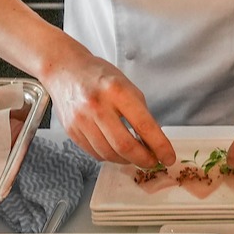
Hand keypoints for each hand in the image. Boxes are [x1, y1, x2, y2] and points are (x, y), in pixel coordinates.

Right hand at [43, 52, 172, 168]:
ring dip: (127, 160)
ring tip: (135, 156)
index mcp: (116, 91)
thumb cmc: (100, 77)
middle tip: (153, 162)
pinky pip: (95, 153)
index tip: (168, 157)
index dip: (159, 145)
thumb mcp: (126, 86)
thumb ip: (140, 113)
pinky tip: (116, 151)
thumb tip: (153, 143)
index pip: (143, 125)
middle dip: (144, 159)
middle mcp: (97, 106)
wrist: (65, 71)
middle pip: (124, 146)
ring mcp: (81, 120)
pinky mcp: (72, 131)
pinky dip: (110, 156)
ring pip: (109, 154)